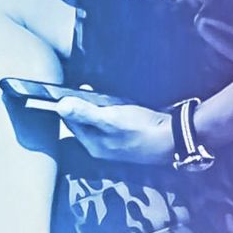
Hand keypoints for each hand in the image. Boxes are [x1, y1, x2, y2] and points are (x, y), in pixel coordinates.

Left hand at [54, 97, 173, 164]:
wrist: (173, 136)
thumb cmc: (140, 129)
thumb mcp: (110, 118)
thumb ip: (85, 112)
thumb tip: (60, 106)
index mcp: (94, 145)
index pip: (71, 123)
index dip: (67, 106)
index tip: (65, 89)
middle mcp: (102, 144)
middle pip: (85, 121)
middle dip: (83, 103)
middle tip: (84, 87)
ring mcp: (116, 139)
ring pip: (99, 118)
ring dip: (98, 104)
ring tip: (99, 91)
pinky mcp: (129, 131)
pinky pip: (113, 117)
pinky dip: (111, 106)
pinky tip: (116, 98)